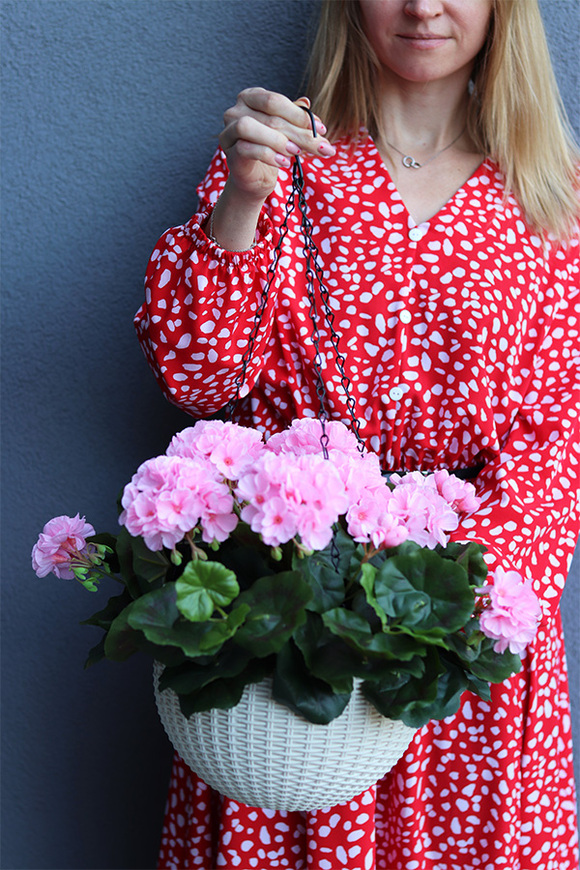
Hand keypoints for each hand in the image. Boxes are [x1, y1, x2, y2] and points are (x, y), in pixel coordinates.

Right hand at [219, 87, 335, 203]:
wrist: (256, 177)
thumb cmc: (272, 149)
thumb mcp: (289, 132)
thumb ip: (297, 120)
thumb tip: (310, 108)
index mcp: (251, 97)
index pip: (276, 101)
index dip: (300, 116)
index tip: (322, 130)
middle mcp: (236, 110)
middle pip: (269, 117)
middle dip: (299, 133)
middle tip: (320, 147)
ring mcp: (229, 130)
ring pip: (249, 127)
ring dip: (277, 140)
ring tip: (296, 153)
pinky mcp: (229, 151)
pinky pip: (245, 149)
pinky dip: (268, 155)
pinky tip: (284, 163)